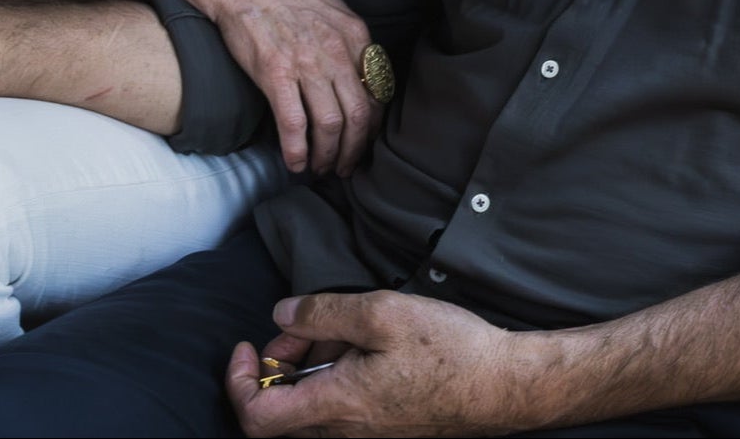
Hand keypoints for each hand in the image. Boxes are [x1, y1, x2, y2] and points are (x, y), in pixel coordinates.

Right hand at [186, 0, 379, 175]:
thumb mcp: (332, 9)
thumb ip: (350, 42)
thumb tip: (363, 75)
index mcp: (354, 35)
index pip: (377, 93)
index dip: (372, 127)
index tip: (362, 142)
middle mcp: (336, 51)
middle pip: (359, 116)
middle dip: (354, 150)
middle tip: (345, 167)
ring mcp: (306, 63)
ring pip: (330, 125)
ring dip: (327, 156)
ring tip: (320, 167)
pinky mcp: (275, 74)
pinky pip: (293, 124)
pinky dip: (296, 151)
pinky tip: (294, 162)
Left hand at [225, 290, 529, 437]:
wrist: (501, 385)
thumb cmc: (447, 349)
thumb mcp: (382, 312)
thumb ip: (323, 312)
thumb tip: (279, 316)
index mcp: (337, 407)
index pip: (257, 418)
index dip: (237, 382)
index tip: (246, 345)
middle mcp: (345, 434)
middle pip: (280, 412)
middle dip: (277, 365)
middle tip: (301, 326)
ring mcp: (365, 437)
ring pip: (308, 410)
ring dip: (306, 370)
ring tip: (335, 330)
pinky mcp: (383, 432)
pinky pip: (336, 413)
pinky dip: (331, 379)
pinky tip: (357, 348)